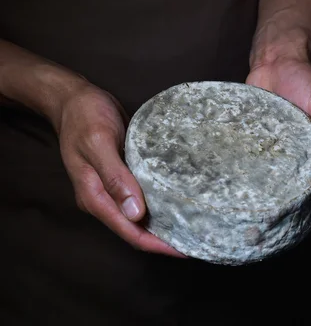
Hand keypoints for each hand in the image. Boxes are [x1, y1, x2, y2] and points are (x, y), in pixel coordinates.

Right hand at [56, 83, 183, 256]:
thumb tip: (135, 213)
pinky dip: (159, 199)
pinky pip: (141, 193)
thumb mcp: (98, 143)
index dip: (157, 244)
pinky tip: (179, 197)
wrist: (74, 98)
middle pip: (135, 228)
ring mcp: (111, 186)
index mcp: (93, 196)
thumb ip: (115, 178)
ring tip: (194, 223)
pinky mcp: (121, 173)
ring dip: (163, 220)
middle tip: (199, 237)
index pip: (129, 231)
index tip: (185, 249)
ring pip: (140, 213)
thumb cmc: (84, 117)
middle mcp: (102, 197)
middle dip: (164, 237)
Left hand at [246, 54, 310, 216]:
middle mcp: (295, 153)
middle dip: (287, 208)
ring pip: (269, 178)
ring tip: (250, 215)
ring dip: (263, 194)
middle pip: (294, 188)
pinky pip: (249, 159)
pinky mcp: (253, 139)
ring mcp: (273, 148)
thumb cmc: (305, 80)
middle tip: (272, 228)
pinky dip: (244, 173)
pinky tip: (233, 187)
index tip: (305, 227)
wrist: (276, 59)